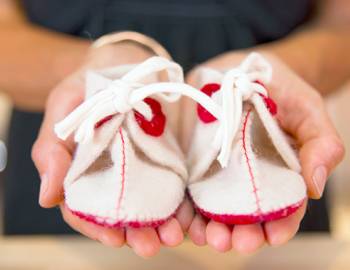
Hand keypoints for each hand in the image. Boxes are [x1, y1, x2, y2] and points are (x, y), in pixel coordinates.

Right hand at [32, 42, 193, 256]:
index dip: (97, 227)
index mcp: (87, 171)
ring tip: (176, 234)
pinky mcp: (172, 156)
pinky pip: (180, 184)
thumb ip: (53, 149)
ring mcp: (147, 168)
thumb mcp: (65, 107)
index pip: (87, 209)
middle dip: (138, 233)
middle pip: (125, 214)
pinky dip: (187, 202)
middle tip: (151, 245)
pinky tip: (194, 214)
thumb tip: (47, 199)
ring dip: (165, 224)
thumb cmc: (90, 84)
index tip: (114, 239)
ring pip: (155, 205)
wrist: (127, 61)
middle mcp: (118, 176)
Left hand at [185, 51, 344, 252]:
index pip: (282, 209)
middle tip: (229, 241)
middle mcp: (245, 179)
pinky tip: (179, 217)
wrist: (243, 68)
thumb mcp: (307, 110)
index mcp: (278, 174)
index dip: (279, 226)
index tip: (271, 236)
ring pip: (211, 208)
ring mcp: (215, 171)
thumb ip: (320, 144)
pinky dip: (181, 206)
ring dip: (207, 226)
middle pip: (243, 215)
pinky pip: (184, 187)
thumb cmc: (281, 89)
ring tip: (203, 234)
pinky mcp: (190, 159)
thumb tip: (315, 187)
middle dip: (237, 233)